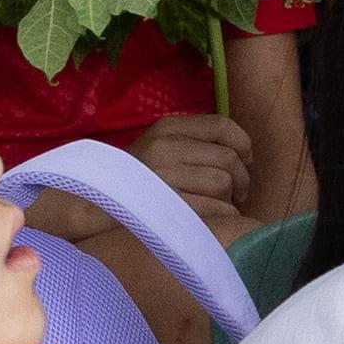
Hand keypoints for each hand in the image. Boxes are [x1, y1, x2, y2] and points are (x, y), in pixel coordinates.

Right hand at [137, 114, 258, 216]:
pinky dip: (225, 214)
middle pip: (228, 158)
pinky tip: (219, 218)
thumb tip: (245, 154)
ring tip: (223, 205)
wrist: (97, 204)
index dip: (243, 144)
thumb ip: (196, 142)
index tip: (246, 160)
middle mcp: (164, 147)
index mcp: (167, 127)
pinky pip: (214, 207)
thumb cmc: (139, 177)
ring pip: (223, 183)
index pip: (221, 125)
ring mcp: (163, 176)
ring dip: (231, 199)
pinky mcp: (165, 204)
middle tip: (238, 192)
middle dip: (242, 179)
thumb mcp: (161, 146)